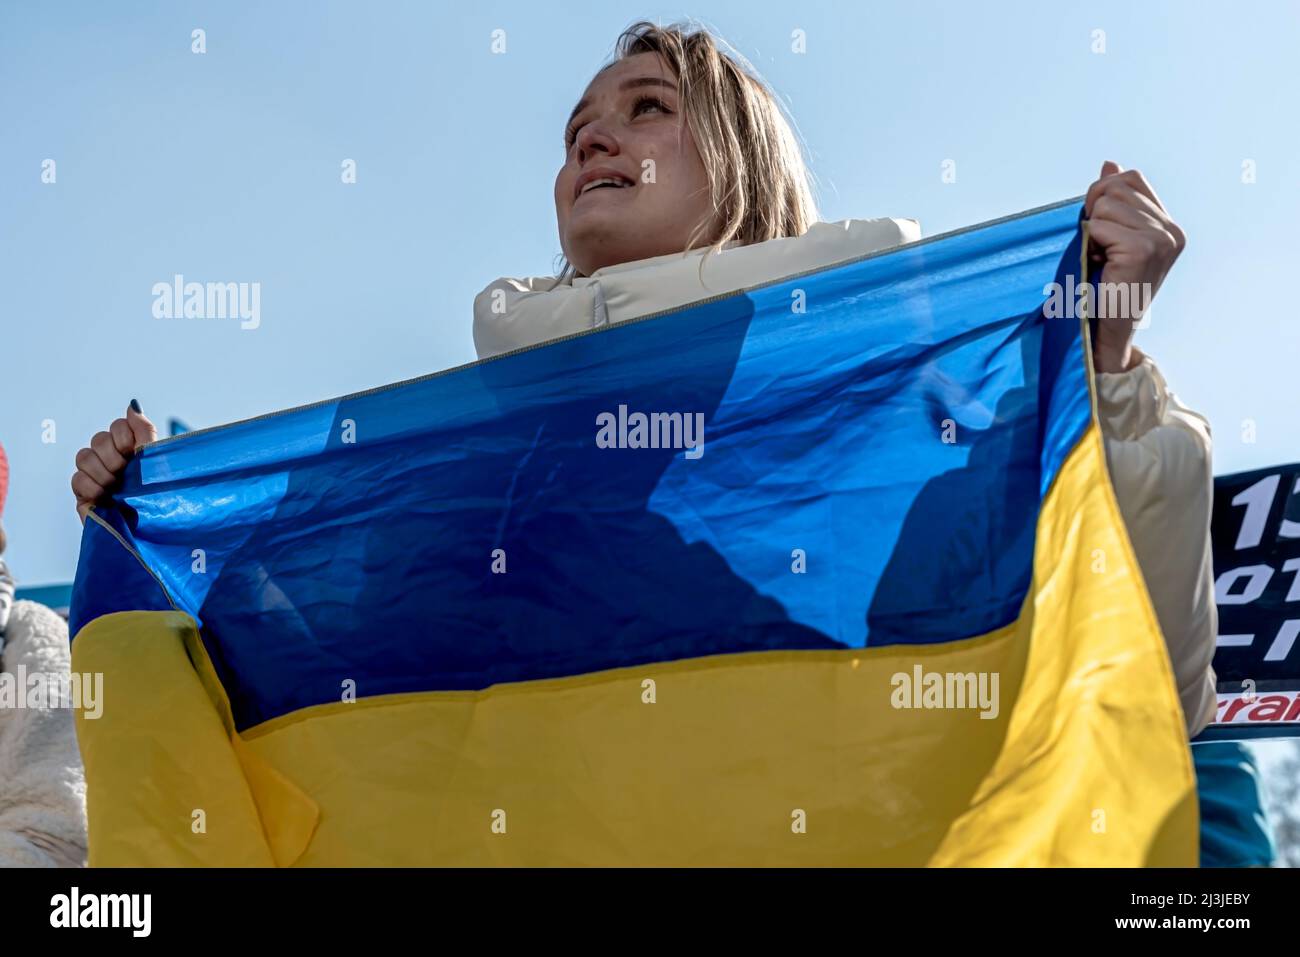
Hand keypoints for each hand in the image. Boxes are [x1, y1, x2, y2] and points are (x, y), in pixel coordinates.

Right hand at [71, 401, 156, 522]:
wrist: (154, 527)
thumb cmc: (162, 496)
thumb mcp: (158, 460)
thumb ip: (145, 431)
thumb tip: (132, 405)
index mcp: (133, 450)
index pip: (118, 426)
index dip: (124, 437)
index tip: (135, 452)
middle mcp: (113, 460)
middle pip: (98, 439)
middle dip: (113, 456)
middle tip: (125, 472)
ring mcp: (97, 477)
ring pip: (83, 456)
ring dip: (103, 472)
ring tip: (117, 486)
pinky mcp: (85, 496)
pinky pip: (77, 479)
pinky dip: (92, 486)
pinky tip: (106, 496)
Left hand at [1083, 161, 1185, 372]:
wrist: (1104, 334)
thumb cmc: (1102, 289)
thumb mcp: (1110, 238)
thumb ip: (1114, 201)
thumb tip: (1111, 164)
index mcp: (1169, 226)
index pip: (1131, 179)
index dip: (1103, 195)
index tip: (1098, 228)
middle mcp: (1172, 231)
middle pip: (1117, 187)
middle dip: (1094, 212)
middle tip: (1097, 247)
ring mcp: (1162, 239)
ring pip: (1106, 205)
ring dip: (1091, 231)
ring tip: (1101, 259)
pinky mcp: (1143, 250)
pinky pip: (1099, 225)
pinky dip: (1090, 244)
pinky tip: (1100, 266)